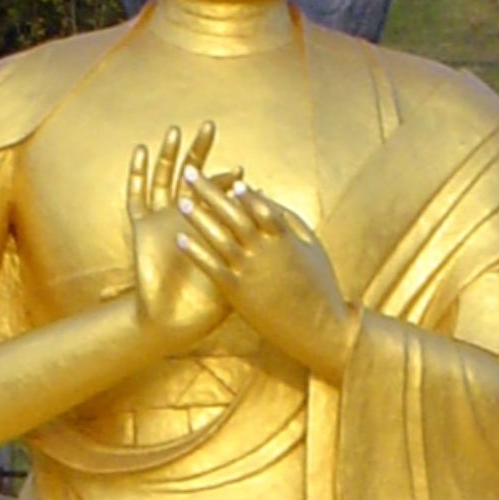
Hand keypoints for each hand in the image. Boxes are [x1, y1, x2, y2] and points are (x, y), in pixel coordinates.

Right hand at [128, 123, 235, 350]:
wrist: (175, 321)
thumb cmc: (210, 303)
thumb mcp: (241, 272)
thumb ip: (257, 247)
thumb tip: (283, 226)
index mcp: (211, 227)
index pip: (222, 196)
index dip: (230, 184)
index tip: (241, 172)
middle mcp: (187, 218)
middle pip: (194, 177)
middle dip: (200, 152)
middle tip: (209, 126)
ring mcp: (163, 220)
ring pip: (165, 179)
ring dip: (170, 156)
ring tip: (175, 131)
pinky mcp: (143, 228)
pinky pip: (137, 197)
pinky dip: (138, 174)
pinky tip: (141, 152)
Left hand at [174, 172, 358, 378]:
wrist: (318, 327)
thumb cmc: (318, 284)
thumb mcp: (311, 246)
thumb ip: (288, 220)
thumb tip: (264, 199)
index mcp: (284, 238)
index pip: (261, 207)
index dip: (246, 194)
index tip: (232, 180)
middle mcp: (264, 250)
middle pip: (232, 214)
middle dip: (210, 192)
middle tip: (190, 172)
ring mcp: (249, 270)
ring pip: (218, 237)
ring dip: (198, 218)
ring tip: (181, 201)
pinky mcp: (237, 292)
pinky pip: (211, 267)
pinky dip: (195, 252)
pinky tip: (180, 240)